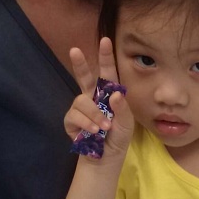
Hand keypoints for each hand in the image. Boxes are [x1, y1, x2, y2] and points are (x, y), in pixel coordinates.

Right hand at [66, 40, 133, 157]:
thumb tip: (114, 93)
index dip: (106, 57)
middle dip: (80, 64)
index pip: (108, 73)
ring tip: (104, 128)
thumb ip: (122, 109)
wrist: (106, 158)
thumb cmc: (118, 138)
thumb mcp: (127, 124)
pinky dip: (86, 124)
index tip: (105, 40)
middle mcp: (93, 97)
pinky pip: (74, 116)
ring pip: (81, 101)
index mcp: (108, 94)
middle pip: (84, 77)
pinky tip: (94, 132)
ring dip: (94, 114)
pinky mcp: (71, 121)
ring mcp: (81, 109)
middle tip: (74, 51)